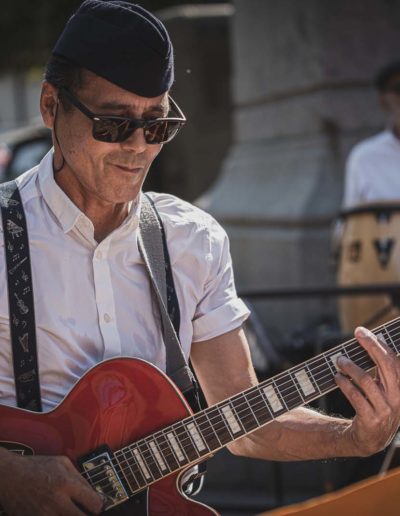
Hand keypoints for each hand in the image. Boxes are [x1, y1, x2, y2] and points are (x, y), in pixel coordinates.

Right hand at [0, 450, 104, 514]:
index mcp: (66, 484)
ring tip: (70, 509)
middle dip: (87, 515)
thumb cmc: (36, 466)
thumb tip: (96, 493)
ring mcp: (45, 515)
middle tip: (85, 509)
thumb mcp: (62, 463)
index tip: (97, 504)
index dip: (99, 505)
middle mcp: (57, 502)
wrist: (10, 476)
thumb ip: (81, 478)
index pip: (94, 504)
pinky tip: (58, 511)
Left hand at [335, 326, 399, 456]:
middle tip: (356, 335)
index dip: (378, 343)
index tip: (362, 331)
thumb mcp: (383, 389)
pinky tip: (337, 377)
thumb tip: (367, 342)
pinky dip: (344, 384)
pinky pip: (356, 397)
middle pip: (385, 365)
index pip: (393, 360)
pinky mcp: (371, 420)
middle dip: (370, 346)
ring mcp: (385, 410)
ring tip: (339, 360)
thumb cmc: (374, 406)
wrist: (369, 439)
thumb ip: (380, 370)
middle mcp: (397, 398)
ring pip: (367, 380)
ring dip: (350, 367)